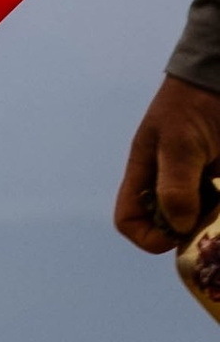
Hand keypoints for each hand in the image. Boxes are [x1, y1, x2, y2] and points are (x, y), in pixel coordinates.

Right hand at [113, 76, 219, 252]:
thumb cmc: (194, 105)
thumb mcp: (180, 143)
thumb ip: (175, 186)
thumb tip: (179, 227)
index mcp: (146, 175)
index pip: (130, 220)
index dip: (148, 236)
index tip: (179, 231)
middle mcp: (169, 185)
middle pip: (168, 228)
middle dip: (189, 235)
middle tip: (210, 224)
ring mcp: (198, 185)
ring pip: (198, 223)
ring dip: (211, 226)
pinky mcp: (218, 182)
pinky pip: (217, 212)